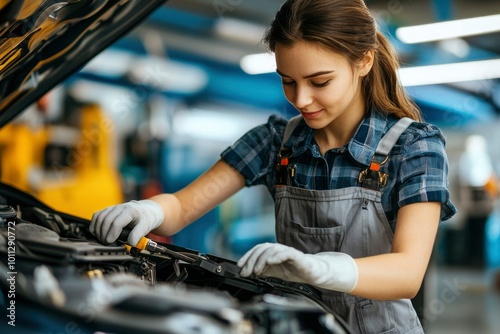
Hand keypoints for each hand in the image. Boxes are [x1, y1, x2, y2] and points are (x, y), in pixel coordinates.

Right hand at [90, 200, 163, 245]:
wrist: (146, 210)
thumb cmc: (146, 218)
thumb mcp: (146, 226)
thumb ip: (138, 234)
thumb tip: (130, 243)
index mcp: (130, 211)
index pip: (116, 223)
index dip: (112, 234)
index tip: (111, 242)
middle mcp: (120, 208)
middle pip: (106, 221)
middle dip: (104, 234)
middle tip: (107, 243)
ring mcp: (113, 208)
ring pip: (99, 217)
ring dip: (98, 230)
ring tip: (103, 239)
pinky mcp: (108, 210)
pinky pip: (97, 216)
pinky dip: (95, 225)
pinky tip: (98, 232)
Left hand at [237, 243, 357, 292]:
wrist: (314, 273)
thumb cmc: (295, 270)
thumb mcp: (274, 272)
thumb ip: (263, 271)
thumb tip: (247, 272)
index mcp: (273, 252)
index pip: (258, 249)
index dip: (247, 256)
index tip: (240, 266)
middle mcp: (280, 249)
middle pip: (263, 248)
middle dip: (252, 260)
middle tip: (247, 272)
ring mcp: (288, 252)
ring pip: (272, 249)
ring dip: (262, 259)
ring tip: (257, 270)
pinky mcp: (298, 256)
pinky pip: (286, 253)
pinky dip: (277, 256)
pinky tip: (271, 262)